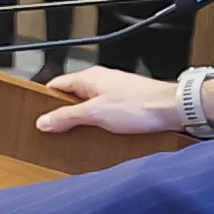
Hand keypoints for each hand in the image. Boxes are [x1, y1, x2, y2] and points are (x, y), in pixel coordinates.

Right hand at [34, 67, 190, 139]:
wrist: (174, 109)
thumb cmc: (141, 105)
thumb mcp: (95, 114)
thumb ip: (67, 117)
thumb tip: (44, 121)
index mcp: (89, 78)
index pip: (56, 85)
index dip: (45, 101)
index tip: (38, 116)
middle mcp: (101, 82)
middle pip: (72, 97)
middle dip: (64, 114)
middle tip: (58, 130)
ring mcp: (115, 92)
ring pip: (89, 106)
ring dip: (83, 120)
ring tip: (80, 135)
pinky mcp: (127, 103)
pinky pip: (104, 113)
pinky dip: (99, 123)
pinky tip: (101, 135)